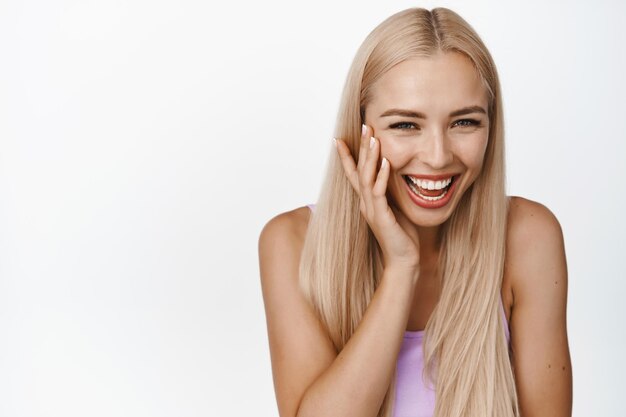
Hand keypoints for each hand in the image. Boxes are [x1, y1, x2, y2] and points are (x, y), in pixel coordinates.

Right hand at [334, 124, 420, 272]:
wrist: (403, 261)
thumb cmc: (401, 236)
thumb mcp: (394, 209)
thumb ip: (390, 194)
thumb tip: (394, 175)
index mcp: (367, 201)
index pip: (354, 174)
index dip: (347, 157)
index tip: (339, 138)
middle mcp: (365, 203)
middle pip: (359, 170)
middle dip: (360, 147)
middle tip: (363, 126)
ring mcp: (371, 210)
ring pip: (366, 178)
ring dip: (370, 157)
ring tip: (373, 138)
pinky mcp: (381, 217)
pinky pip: (378, 193)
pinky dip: (381, 176)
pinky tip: (385, 162)